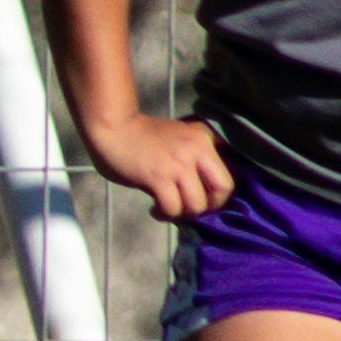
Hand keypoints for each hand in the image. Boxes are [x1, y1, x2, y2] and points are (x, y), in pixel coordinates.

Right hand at [75, 108, 232, 222]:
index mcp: (204, 139)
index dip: (217, 195)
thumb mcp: (181, 135)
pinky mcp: (158, 177)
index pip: (227, 175)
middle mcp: (197, 150)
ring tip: (168, 209)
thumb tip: (206, 187)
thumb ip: (196, 155)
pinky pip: (172, 207)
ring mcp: (178, 164)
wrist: (113, 127)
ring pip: (196, 204)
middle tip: (191, 208)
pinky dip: (165, 214)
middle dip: (209, 206)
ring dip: (183, 212)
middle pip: (222, 189)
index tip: (201, 198)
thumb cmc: (143, 135)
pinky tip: (155, 209)